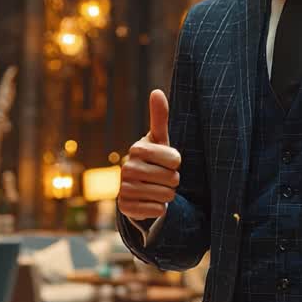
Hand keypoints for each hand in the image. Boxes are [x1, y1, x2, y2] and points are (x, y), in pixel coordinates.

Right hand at [118, 89, 181, 220]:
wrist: (140, 187)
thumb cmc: (155, 159)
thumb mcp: (160, 140)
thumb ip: (159, 117)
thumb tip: (156, 91)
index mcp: (137, 149)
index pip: (175, 159)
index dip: (177, 163)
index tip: (168, 162)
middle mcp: (127, 167)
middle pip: (172, 179)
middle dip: (173, 181)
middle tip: (163, 178)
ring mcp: (124, 188)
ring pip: (165, 196)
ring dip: (167, 195)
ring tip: (159, 189)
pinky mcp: (125, 207)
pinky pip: (156, 210)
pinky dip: (159, 208)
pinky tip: (151, 202)